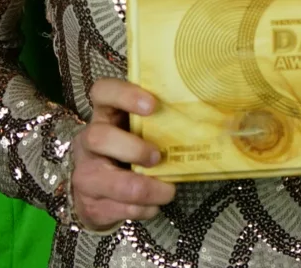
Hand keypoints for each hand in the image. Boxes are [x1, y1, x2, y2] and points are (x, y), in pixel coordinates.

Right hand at [69, 78, 176, 230]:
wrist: (98, 194)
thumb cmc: (130, 153)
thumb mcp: (139, 132)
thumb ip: (161, 122)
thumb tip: (215, 122)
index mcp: (104, 115)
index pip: (102, 91)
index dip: (124, 95)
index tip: (152, 104)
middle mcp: (88, 142)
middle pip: (98, 137)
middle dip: (132, 148)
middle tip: (157, 157)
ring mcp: (85, 174)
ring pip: (104, 180)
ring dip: (143, 188)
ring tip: (167, 190)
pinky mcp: (89, 204)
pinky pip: (114, 208)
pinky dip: (141, 209)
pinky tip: (154, 205)